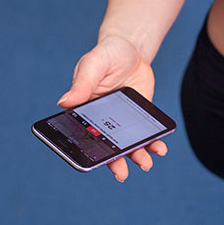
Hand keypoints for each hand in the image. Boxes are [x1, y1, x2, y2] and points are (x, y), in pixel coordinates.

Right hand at [57, 36, 167, 181]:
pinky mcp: (139, 119)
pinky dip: (153, 144)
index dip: (85, 152)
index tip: (92, 163)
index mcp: (83, 112)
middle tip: (122, 174)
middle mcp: (101, 122)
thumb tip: (64, 103)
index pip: (81, 136)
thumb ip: (82, 83)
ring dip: (135, 157)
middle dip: (114, 162)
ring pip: (127, 146)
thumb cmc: (106, 55)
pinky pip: (145, 135)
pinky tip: (160, 148)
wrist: (131, 50)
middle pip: (106, 147)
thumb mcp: (93, 65)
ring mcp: (121, 123)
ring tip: (145, 164)